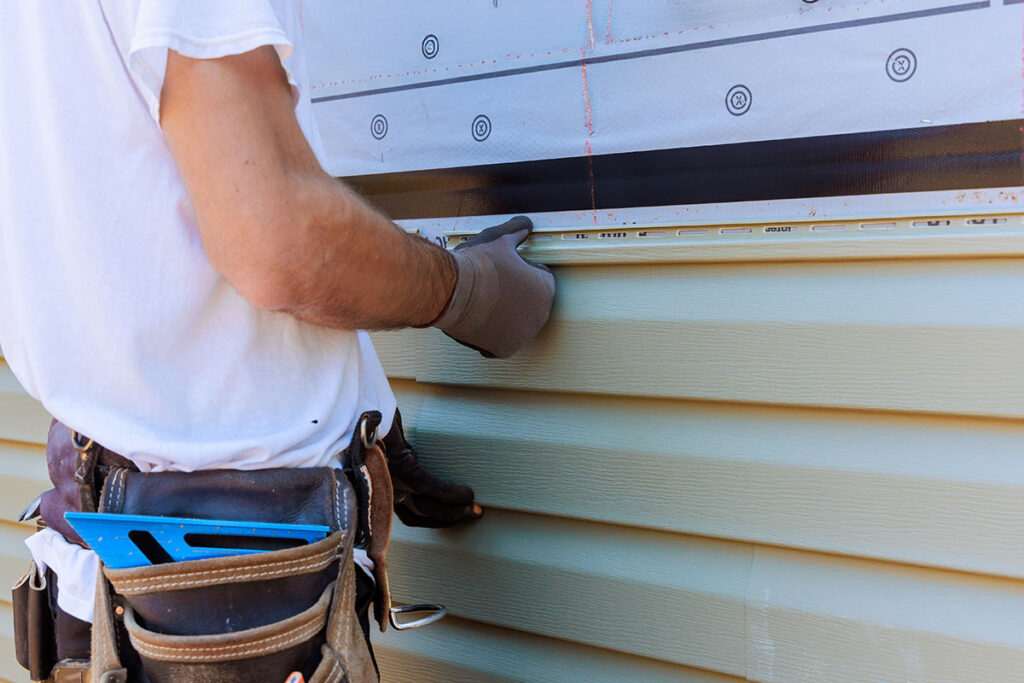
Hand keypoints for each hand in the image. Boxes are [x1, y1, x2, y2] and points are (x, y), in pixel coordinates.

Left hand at [382, 410, 482, 527]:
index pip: (410, 514)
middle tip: (472, 514)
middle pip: (417, 514)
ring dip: (453, 510)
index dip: (435, 518)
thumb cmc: (377, 420)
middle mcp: (383, 486)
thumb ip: (405, 457)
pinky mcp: (397, 464)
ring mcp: (388, 477)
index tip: (456, 517)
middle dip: (448, 517)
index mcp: (382, 483)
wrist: (363, 403)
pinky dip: (449, 493)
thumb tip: (421, 463)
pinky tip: (466, 494)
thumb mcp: (393, 442)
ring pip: (424, 505)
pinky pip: (426, 486)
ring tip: (473, 507)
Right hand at [432, 216, 554, 357]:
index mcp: (546, 287)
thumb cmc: (477, 265)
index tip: (504, 270)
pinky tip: (480, 320)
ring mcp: (524, 334)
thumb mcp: (499, 238)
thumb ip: (517, 229)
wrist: (451, 291)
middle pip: (527, 301)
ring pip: (515, 321)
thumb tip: (525, 224)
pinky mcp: (505, 348)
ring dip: (503, 313)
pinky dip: (491, 333)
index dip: (519, 269)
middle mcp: (541, 314)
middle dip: (513, 294)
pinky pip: (501, 340)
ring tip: (483, 301)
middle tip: (492, 285)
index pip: (537, 276)